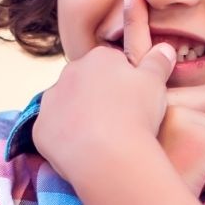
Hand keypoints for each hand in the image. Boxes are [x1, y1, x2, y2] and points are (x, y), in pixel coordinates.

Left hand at [33, 36, 177, 187]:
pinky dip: (65, 140)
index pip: (110, 65)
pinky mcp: (40, 129)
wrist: (109, 155)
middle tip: (117, 121)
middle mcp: (68, 74)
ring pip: (66, 107)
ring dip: (78, 117)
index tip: (132, 102)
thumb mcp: (156, 82)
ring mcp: (50, 101)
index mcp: (97, 59)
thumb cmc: (137, 114)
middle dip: (97, 98)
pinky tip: (83, 152)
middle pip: (84, 84)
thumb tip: (164, 48)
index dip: (122, 84)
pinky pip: (53, 132)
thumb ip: (158, 62)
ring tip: (101, 139)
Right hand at [124, 0, 204, 195]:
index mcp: (127, 99)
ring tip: (188, 168)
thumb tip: (124, 110)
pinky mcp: (196, 135)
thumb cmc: (112, 191)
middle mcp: (149, 98)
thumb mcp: (103, 150)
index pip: (136, 55)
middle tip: (183, 149)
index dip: (136, 21)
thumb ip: (119, 121)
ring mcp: (173, 113)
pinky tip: (195, 180)